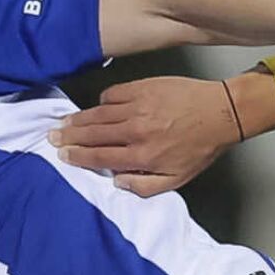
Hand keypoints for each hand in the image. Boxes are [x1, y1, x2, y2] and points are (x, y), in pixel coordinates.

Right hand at [49, 76, 239, 192]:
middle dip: (69, 137)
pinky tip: (99, 106)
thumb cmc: (201, 147)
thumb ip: (145, 186)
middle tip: (53, 137)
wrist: (222, 113)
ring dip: (78, 119)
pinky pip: (113, 94)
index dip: (78, 157)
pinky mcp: (143, 88)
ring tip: (64, 122)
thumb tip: (117, 183)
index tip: (64, 155)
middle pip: (92, 135)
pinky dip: (103, 101)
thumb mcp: (177, 179)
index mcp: (142, 156)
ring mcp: (138, 107)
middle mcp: (136, 131)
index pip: (100, 157)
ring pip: (98, 114)